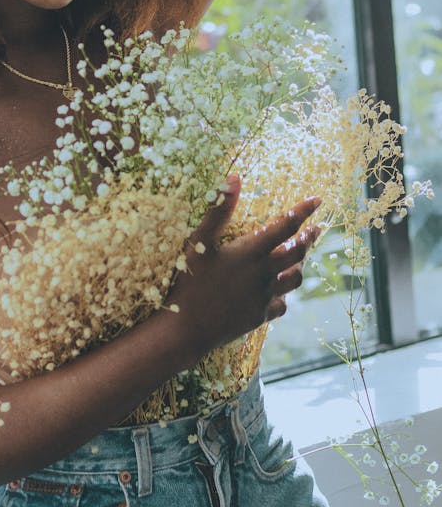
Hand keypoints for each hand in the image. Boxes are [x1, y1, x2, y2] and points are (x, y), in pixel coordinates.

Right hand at [165, 175, 321, 367]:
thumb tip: (234, 177)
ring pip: (295, 279)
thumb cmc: (190, 282)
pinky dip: (283, 295)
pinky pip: (281, 304)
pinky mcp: (259, 317)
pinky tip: (278, 292)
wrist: (187, 329)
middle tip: (318, 228)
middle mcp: (264, 275)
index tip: (318, 200)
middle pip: (298, 253)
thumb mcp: (200, 241)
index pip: (285, 226)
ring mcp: (264, 298)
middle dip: (310, 238)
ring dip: (301, 265)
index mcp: (251, 253)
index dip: (303, 211)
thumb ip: (218, 209)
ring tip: (301, 257)